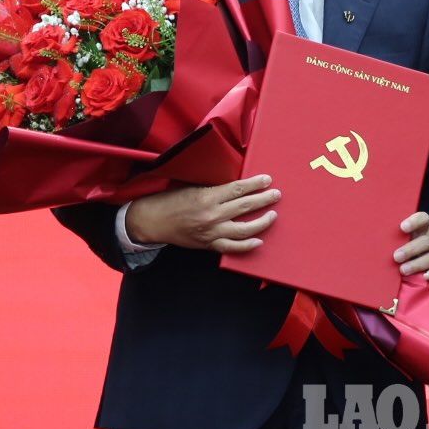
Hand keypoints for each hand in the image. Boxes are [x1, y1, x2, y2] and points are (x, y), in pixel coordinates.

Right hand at [125, 174, 280, 253]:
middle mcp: (211, 215)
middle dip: (264, 200)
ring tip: (272, 215)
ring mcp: (211, 232)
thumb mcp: (191, 185)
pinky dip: (247, 246)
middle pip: (245, 207)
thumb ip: (214, 186)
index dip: (255, 184)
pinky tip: (259, 240)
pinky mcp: (208, 245)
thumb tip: (236, 183)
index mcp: (207, 196)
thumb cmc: (170, 200)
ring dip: (261, 222)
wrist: (152, 221)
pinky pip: (232, 248)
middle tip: (276, 195)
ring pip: (244, 229)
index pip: (238, 189)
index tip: (267, 180)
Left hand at [394, 211, 428, 281]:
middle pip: (426, 240)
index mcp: (420, 229)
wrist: (413, 267)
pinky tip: (425, 277)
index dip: (414, 221)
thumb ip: (389, 238)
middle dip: (410, 249)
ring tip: (403, 270)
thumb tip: (370, 238)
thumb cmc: (398, 248)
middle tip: (396, 256)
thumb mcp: (395, 241)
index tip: (402, 227)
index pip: (423, 219)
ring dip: (416, 264)